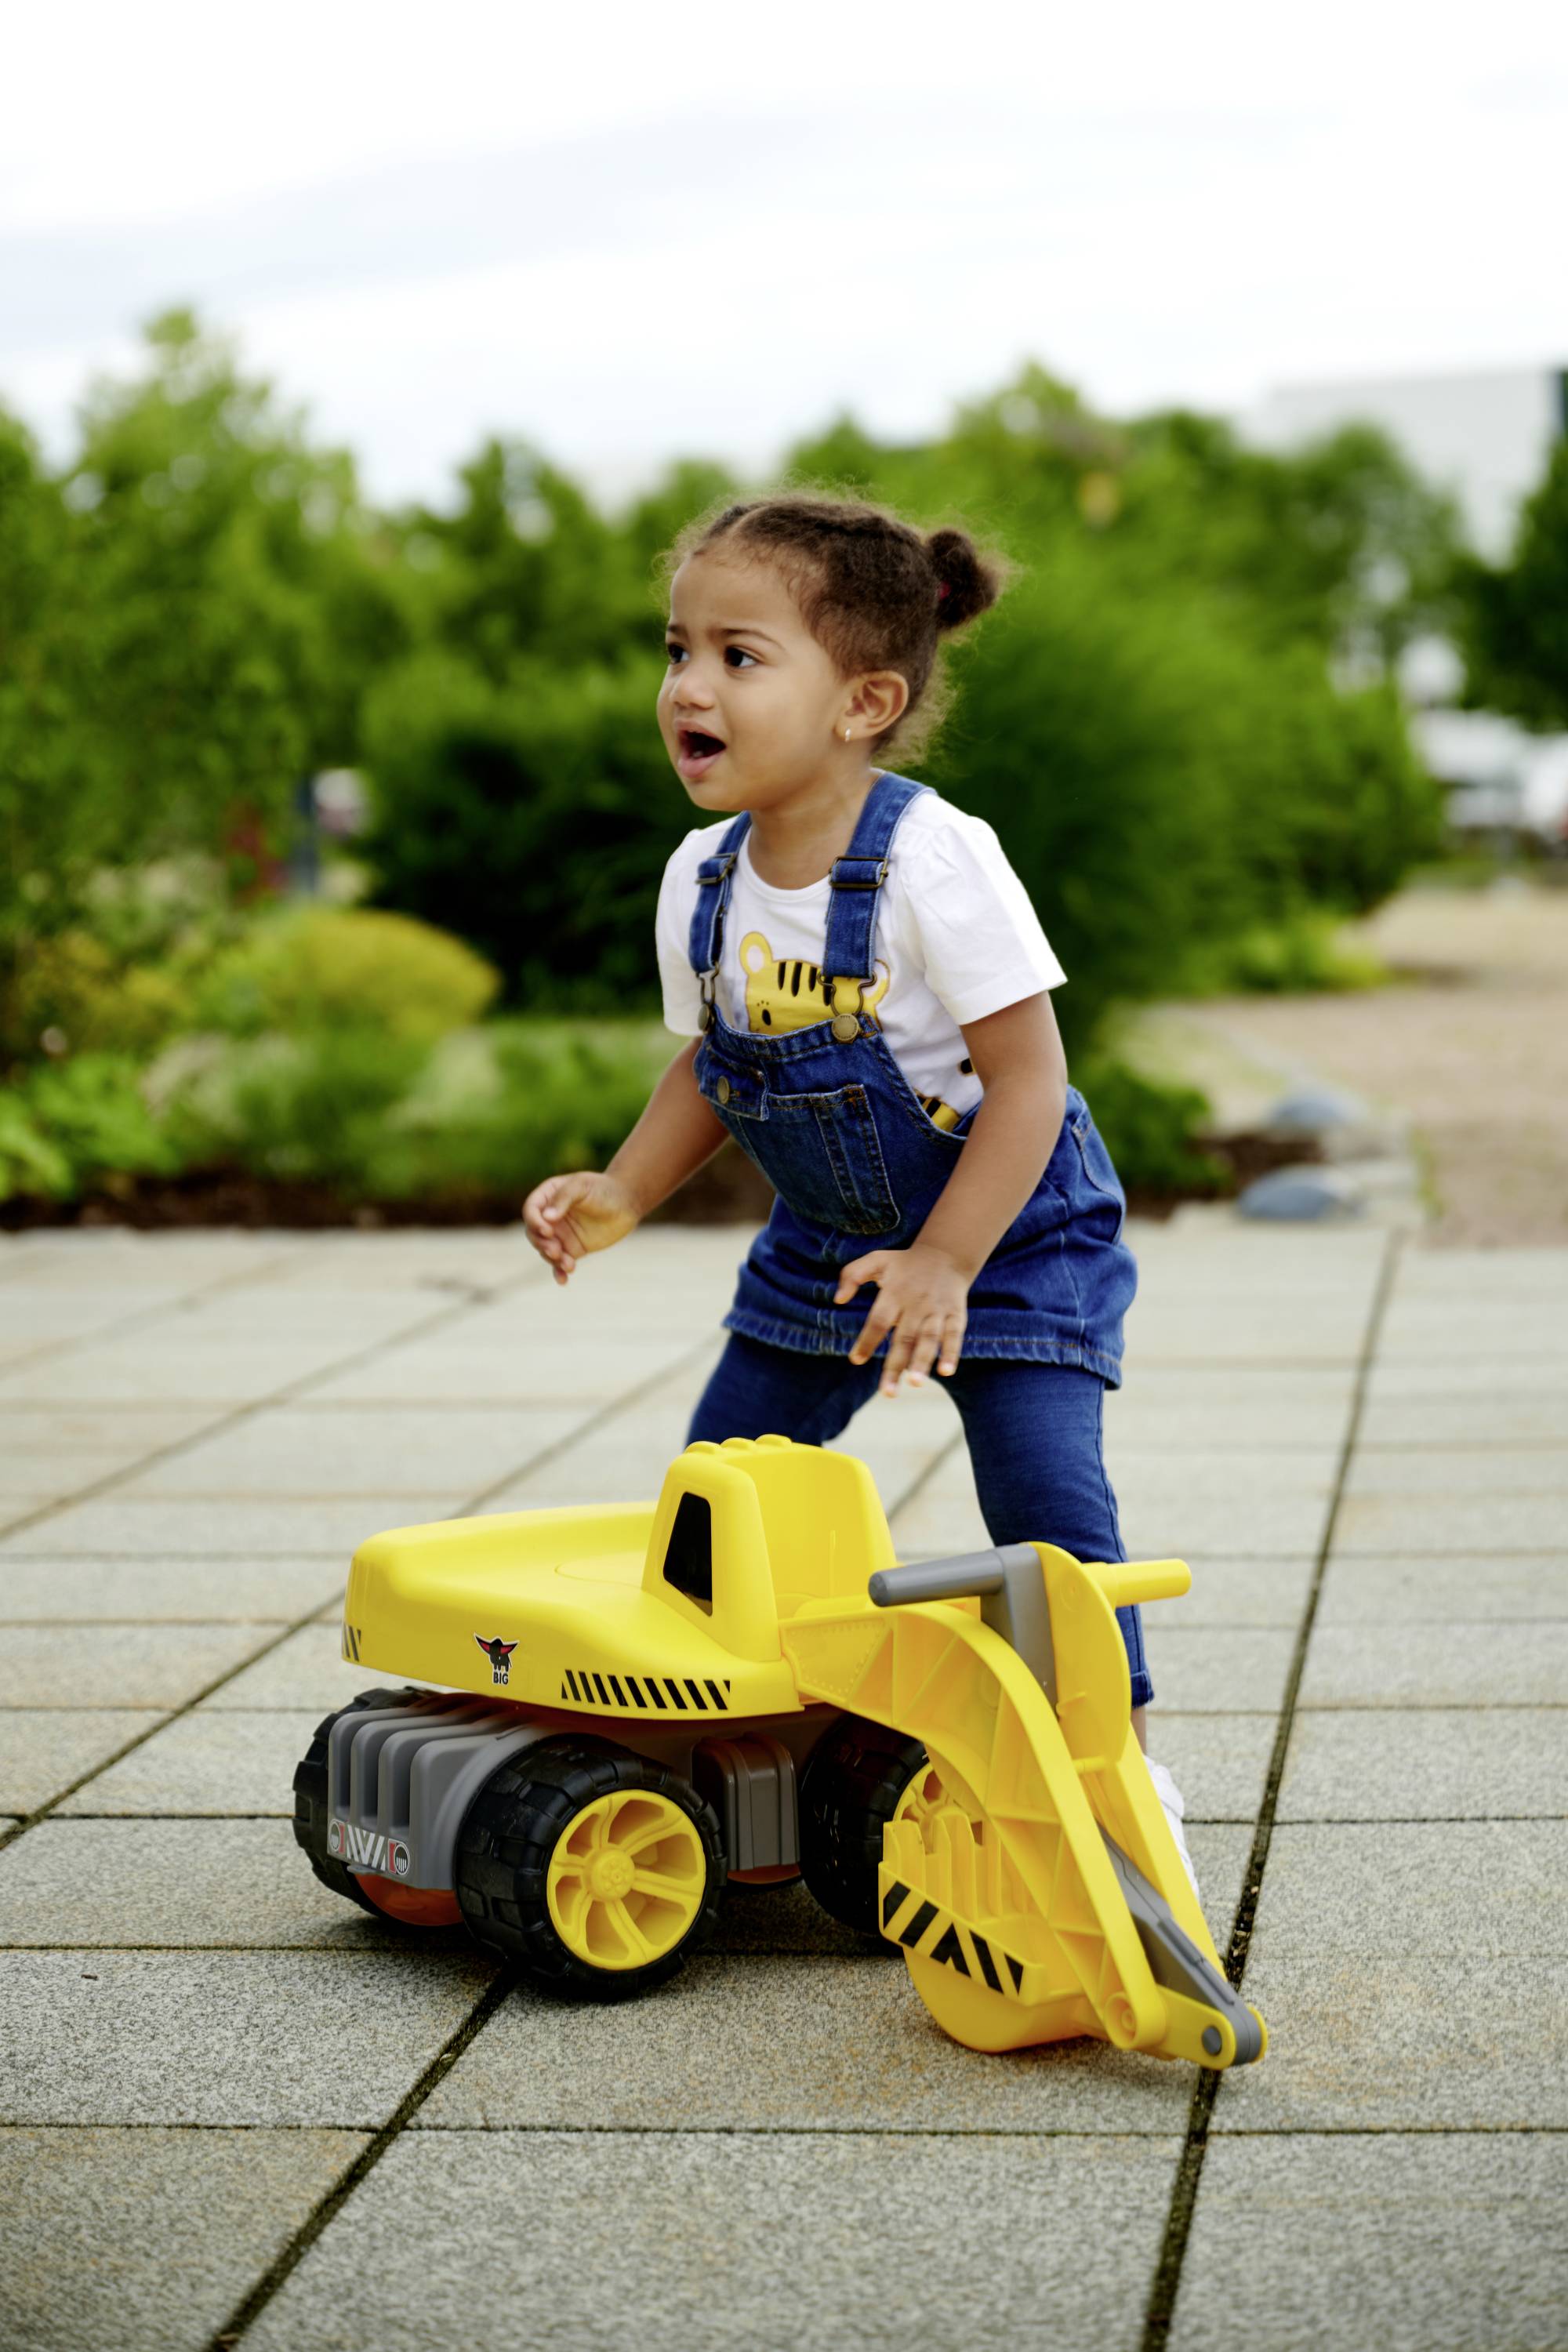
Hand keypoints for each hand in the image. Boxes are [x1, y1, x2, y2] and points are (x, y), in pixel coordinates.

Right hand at [521, 1171, 640, 1285]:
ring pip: (546, 1250)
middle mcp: (549, 1217)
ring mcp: (559, 1234)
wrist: (626, 1203)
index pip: (531, 1210)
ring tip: (569, 1264)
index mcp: (547, 1196)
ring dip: (553, 1259)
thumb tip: (546, 1217)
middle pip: (534, 1233)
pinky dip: (559, 1272)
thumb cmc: (604, 1189)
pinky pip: (559, 1263)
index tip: (549, 1231)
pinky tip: (563, 1280)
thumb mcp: (582, 1186)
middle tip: (557, 1251)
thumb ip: (563, 1198)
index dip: (535, 1222)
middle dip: (542, 1244)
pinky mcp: (571, 1249)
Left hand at [835, 1243, 969, 1395]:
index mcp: (894, 1293)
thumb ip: (852, 1275)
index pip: (878, 1321)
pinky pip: (954, 1335)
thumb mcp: (875, 1260)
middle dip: (895, 1366)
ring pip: (929, 1339)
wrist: (946, 1254)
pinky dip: (951, 1352)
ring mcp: (936, 1311)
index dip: (867, 1341)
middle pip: (904, 1338)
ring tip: (914, 1383)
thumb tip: (838, 1300)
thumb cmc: (904, 1263)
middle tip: (888, 1393)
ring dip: (922, 1362)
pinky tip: (946, 1371)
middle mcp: (915, 1304)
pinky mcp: (955, 1314)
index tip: (856, 1360)